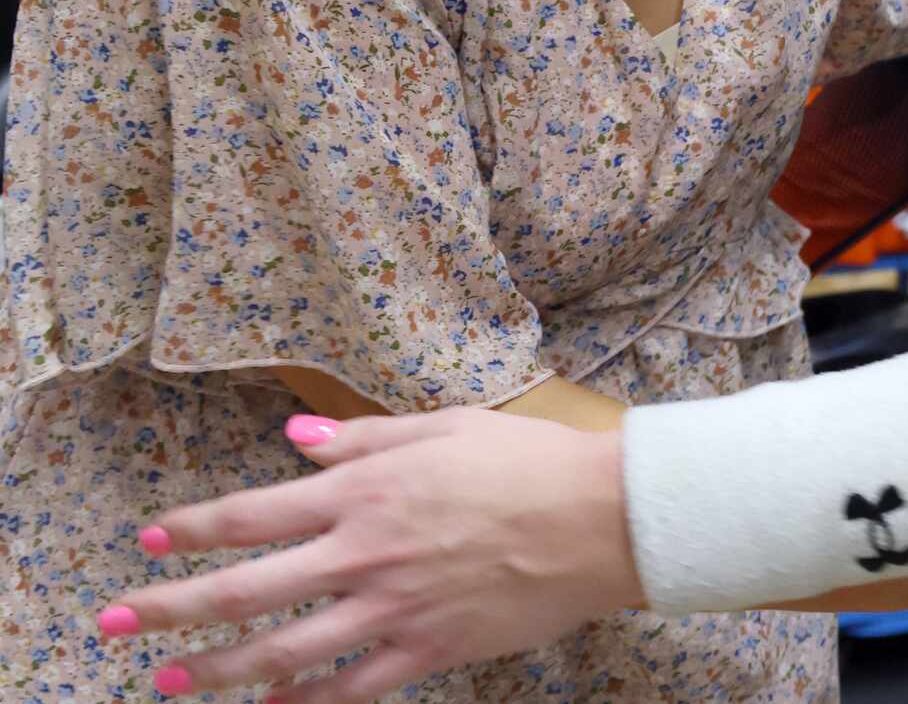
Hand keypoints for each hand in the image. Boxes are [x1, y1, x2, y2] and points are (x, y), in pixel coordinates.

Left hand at [101, 408, 643, 700]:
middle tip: (113, 621)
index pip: (252, 514)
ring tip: (170, 680)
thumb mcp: (445, 425)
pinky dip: (305, 702)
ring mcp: (391, 608)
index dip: (192, 529)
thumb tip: (296, 439)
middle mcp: (364, 552)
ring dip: (216, 669)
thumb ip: (363, 438)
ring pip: (281, 650)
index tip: (150, 540)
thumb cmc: (528, 460)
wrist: (599, 518)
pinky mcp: (425, 649)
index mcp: (365, 491)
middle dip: (169, 607)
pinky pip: (349, 688)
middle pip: (245, 590)